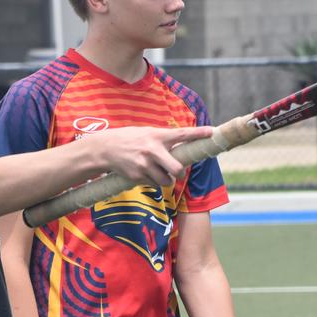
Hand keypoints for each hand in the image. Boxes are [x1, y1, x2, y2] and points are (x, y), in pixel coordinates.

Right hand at [94, 125, 212, 186]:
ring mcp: (144, 165)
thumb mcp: (146, 133)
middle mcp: (152, 150)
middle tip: (177, 171)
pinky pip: (153, 184)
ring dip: (165, 179)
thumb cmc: (129, 139)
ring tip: (156, 172)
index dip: (197, 134)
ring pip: (166, 181)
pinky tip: (143, 173)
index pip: (181, 134)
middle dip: (180, 173)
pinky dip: (152, 181)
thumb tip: (182, 146)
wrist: (105, 149)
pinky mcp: (137, 176)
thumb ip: (163, 139)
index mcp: (157, 136)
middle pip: (177, 169)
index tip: (211, 132)